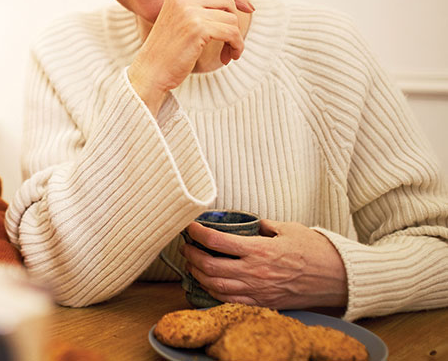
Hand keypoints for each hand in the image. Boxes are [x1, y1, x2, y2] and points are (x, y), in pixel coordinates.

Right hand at [128, 0, 253, 114]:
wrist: (150, 73)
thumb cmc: (166, 53)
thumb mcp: (179, 22)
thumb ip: (198, 9)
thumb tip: (234, 2)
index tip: (249, 8)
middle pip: (227, 1)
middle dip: (236, 22)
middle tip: (233, 43)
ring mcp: (189, 12)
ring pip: (231, 18)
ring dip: (235, 39)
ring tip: (227, 54)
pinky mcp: (198, 29)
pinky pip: (232, 33)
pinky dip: (236, 46)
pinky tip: (229, 57)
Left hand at [180, 219, 347, 308]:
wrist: (338, 278)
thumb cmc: (316, 251)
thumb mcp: (289, 228)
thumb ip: (264, 225)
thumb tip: (248, 222)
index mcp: (260, 249)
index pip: (217, 241)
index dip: (197, 233)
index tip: (189, 227)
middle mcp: (255, 271)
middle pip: (209, 266)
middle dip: (191, 256)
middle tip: (186, 247)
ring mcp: (258, 290)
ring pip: (215, 286)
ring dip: (199, 275)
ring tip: (193, 265)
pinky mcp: (263, 302)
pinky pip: (230, 300)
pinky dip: (214, 292)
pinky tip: (209, 283)